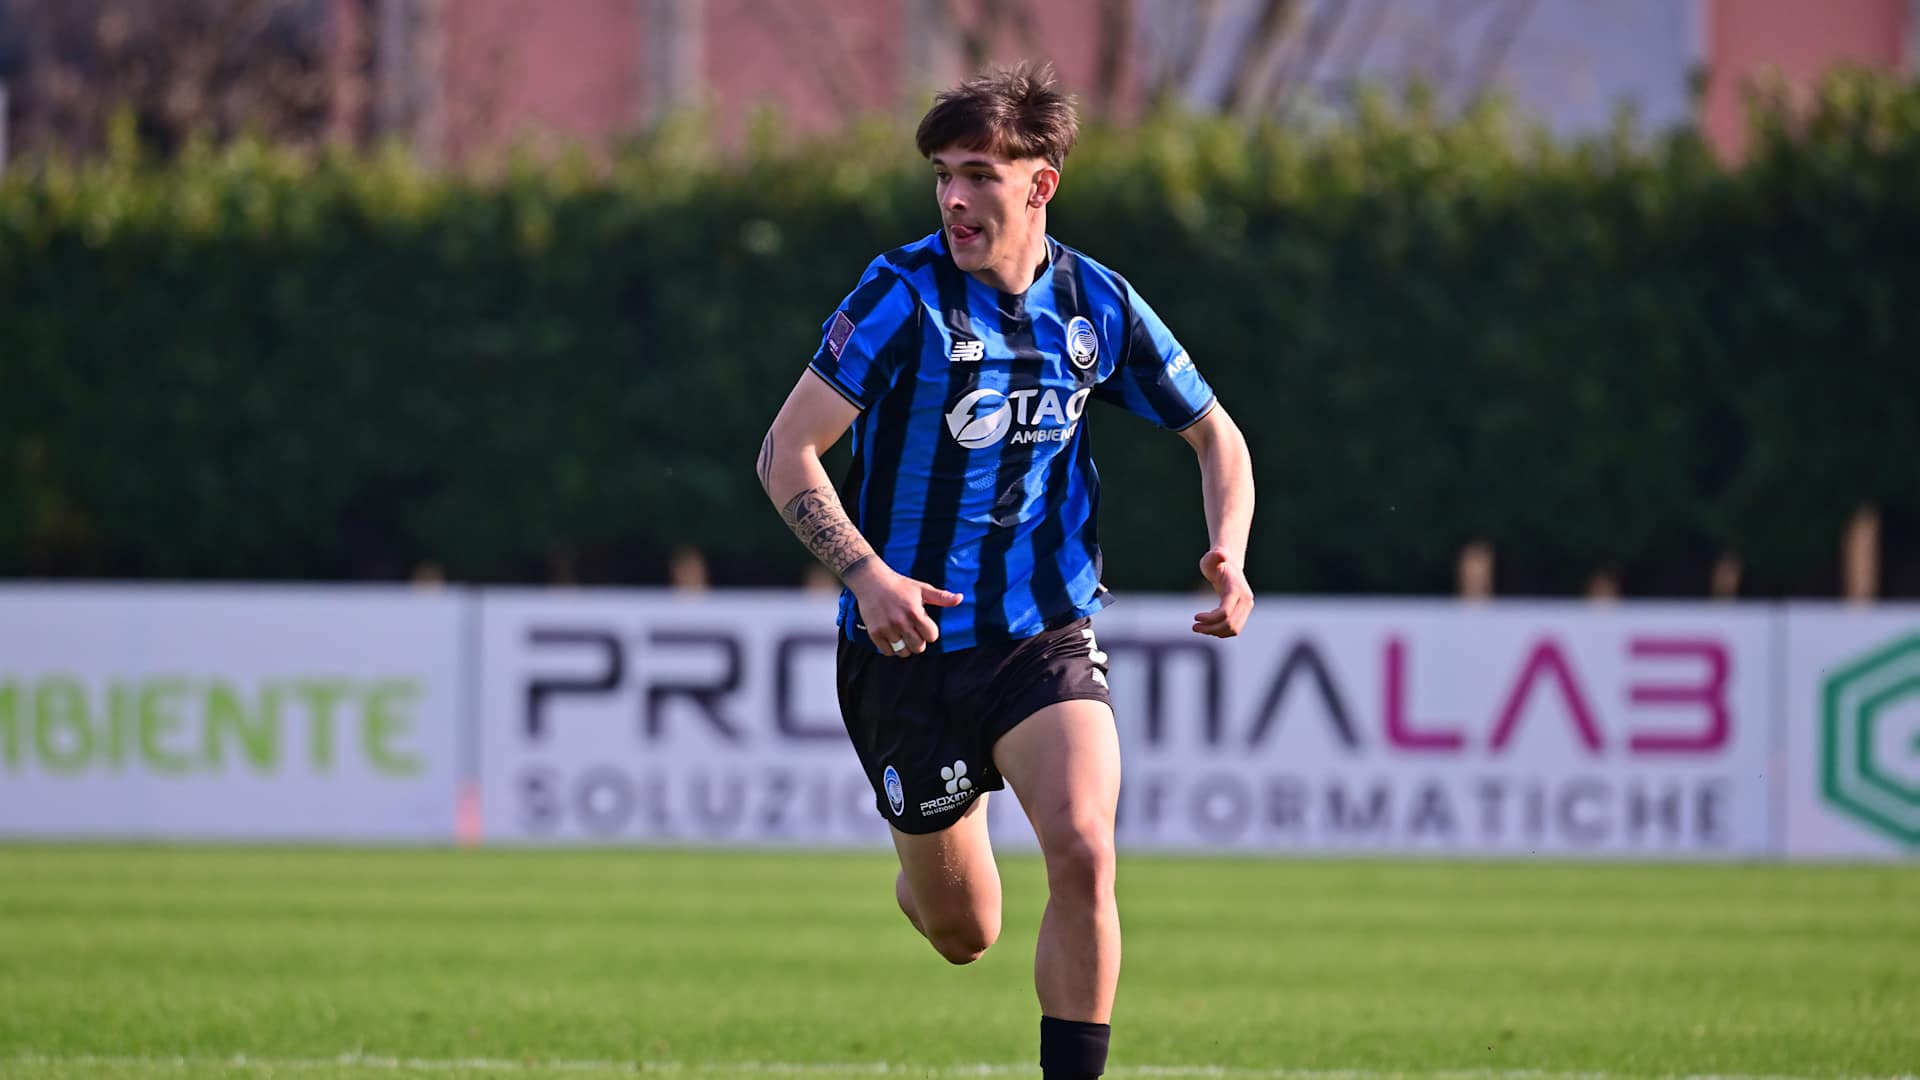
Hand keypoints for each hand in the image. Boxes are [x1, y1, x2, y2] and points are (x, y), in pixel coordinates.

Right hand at [846, 561, 962, 657]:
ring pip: (903, 652)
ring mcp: (886, 628)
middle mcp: (901, 622)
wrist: (871, 581)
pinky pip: (887, 652)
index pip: (931, 636)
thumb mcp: (922, 588)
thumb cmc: (900, 585)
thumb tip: (960, 598)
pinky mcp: (874, 633)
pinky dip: (891, 648)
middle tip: (913, 632)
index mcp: (915, 612)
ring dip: (905, 647)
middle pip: (918, 647)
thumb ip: (941, 597)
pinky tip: (892, 637)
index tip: (924, 625)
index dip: (930, 632)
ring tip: (902, 635)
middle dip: (919, 641)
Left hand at [1193, 548, 1252, 637]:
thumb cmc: (1216, 561)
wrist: (1229, 565)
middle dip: (1210, 628)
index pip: (1225, 611)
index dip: (1210, 619)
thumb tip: (1220, 554)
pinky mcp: (1244, 613)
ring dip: (1215, 632)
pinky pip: (1234, 629)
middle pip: (1230, 623)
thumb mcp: (1211, 558)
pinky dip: (1221, 632)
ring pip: (1233, 629)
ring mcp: (1247, 607)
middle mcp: (1245, 599)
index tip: (1195, 617)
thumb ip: (1214, 556)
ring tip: (1198, 628)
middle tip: (1194, 626)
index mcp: (1236, 588)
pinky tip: (1208, 626)